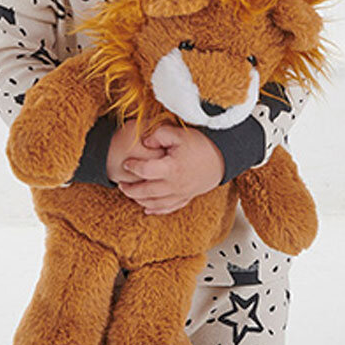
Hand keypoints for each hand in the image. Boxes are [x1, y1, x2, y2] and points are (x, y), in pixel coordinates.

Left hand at [109, 122, 224, 214]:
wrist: (224, 158)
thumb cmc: (202, 144)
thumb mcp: (180, 133)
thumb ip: (159, 134)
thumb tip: (144, 141)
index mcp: (172, 168)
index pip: (146, 171)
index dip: (133, 167)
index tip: (126, 163)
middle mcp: (175, 184)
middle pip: (146, 192)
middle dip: (130, 189)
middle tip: (120, 184)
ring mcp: (181, 194)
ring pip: (155, 203)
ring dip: (139, 200)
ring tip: (129, 193)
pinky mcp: (186, 197)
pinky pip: (169, 208)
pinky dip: (156, 210)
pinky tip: (147, 209)